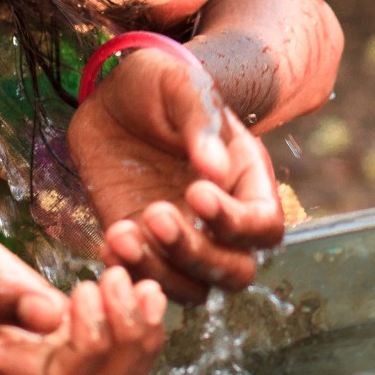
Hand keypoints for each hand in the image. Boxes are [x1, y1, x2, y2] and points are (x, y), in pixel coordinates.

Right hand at [0, 199, 166, 374]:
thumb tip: (51, 315)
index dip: (90, 346)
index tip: (83, 289)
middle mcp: (19, 365)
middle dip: (128, 345)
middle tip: (122, 283)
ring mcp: (39, 347)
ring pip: (112, 374)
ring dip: (139, 334)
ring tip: (140, 283)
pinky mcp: (51, 322)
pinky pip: (109, 341)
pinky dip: (133, 318)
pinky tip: (133, 277)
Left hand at [67, 48, 283, 301]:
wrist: (118, 96)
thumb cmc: (163, 85)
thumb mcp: (184, 87)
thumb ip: (202, 123)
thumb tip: (215, 170)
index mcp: (247, 182)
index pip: (264, 227)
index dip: (235, 223)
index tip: (196, 192)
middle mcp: (222, 222)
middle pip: (234, 272)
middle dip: (195, 255)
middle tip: (154, 214)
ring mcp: (183, 239)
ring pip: (191, 290)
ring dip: (157, 272)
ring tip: (122, 234)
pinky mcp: (142, 246)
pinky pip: (145, 280)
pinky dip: (129, 273)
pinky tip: (110, 243)